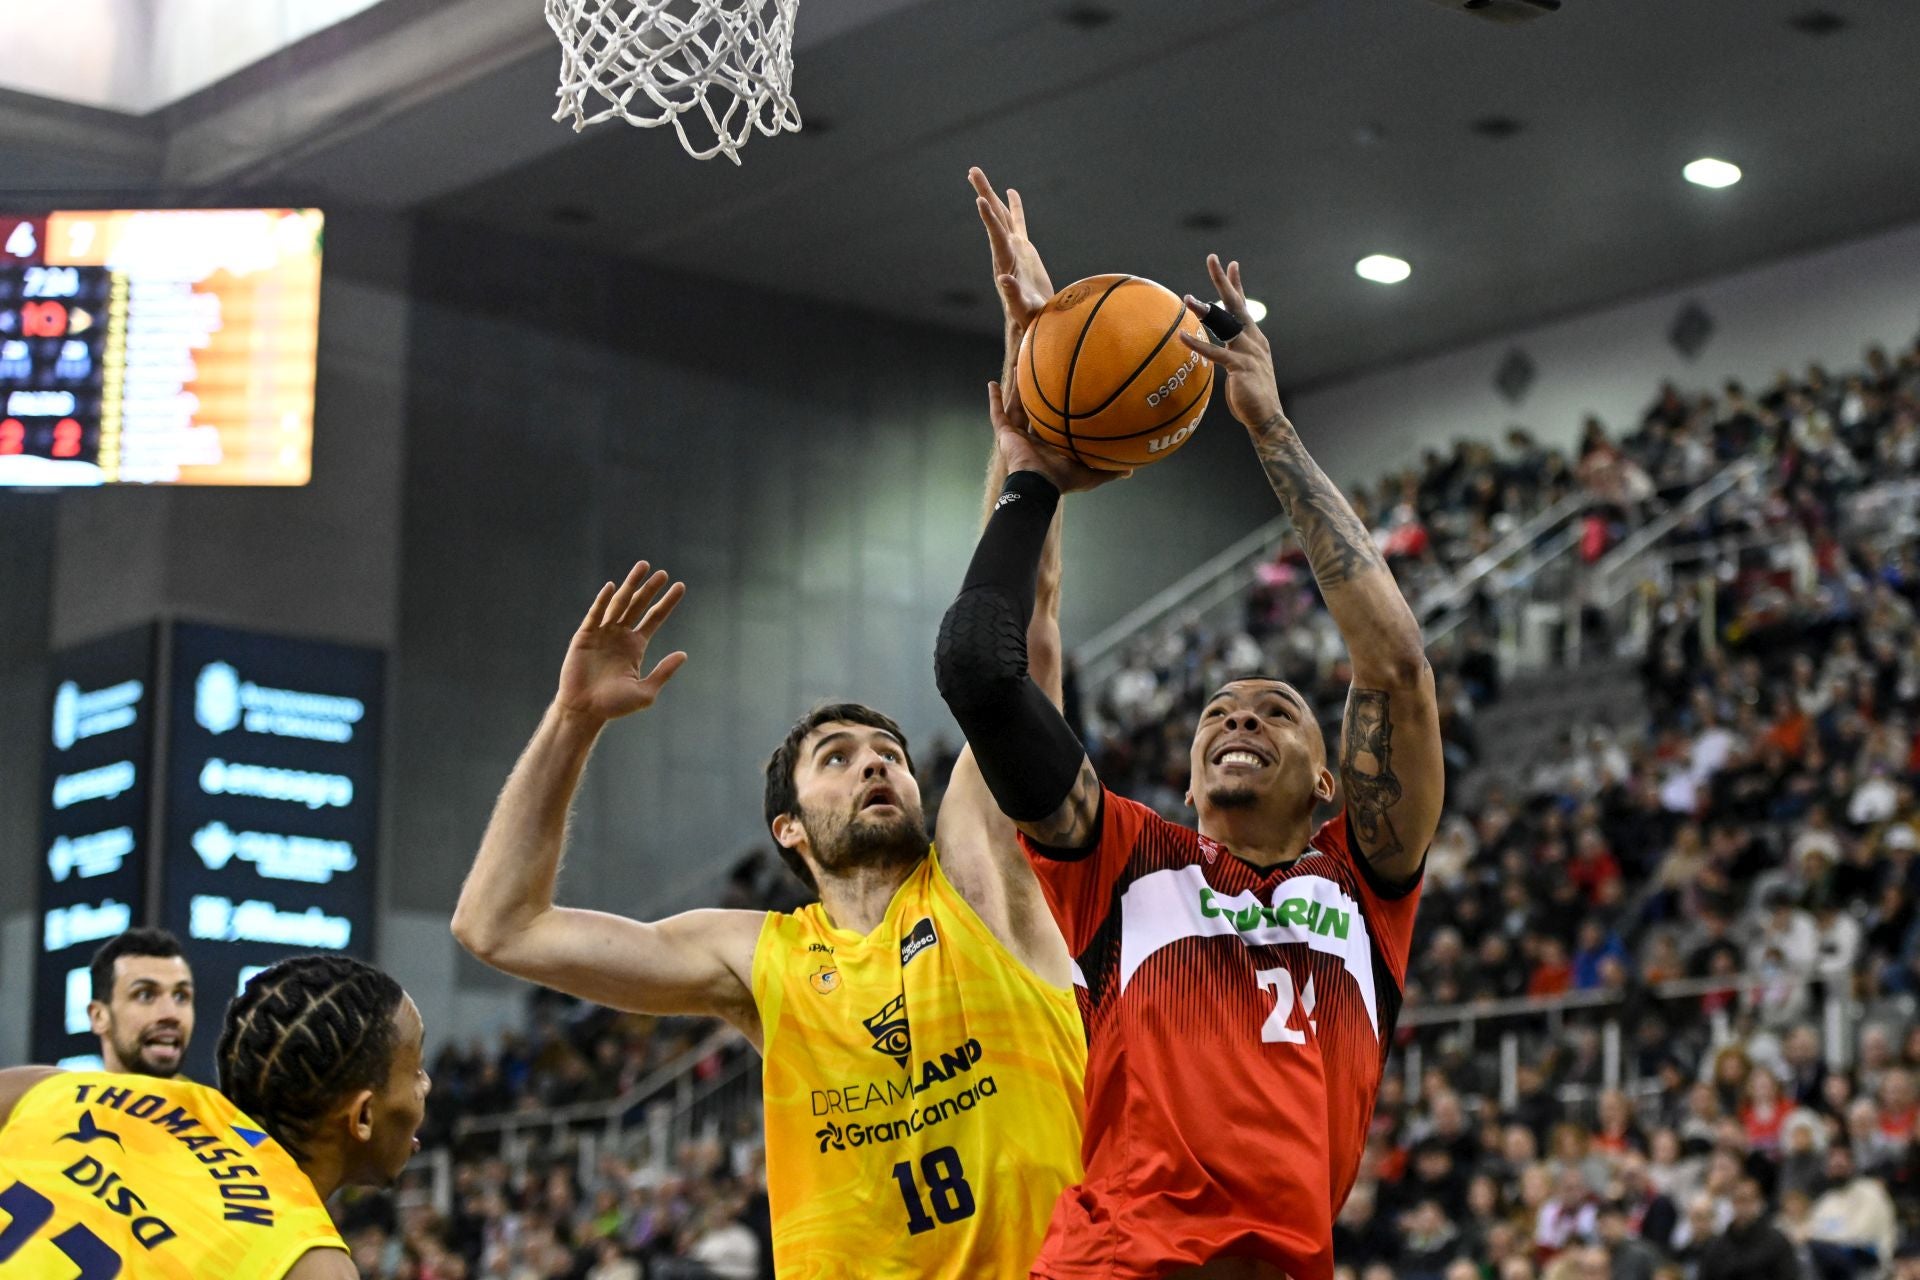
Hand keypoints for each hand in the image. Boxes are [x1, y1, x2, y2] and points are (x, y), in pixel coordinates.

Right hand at [556, 562, 687, 723]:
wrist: (585, 712)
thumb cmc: (614, 706)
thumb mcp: (646, 692)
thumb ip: (664, 672)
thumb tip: (684, 654)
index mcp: (635, 646)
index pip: (654, 618)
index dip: (666, 602)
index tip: (680, 586)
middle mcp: (620, 636)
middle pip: (638, 605)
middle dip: (650, 589)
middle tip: (662, 573)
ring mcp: (602, 634)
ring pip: (619, 604)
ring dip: (630, 586)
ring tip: (643, 567)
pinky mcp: (584, 637)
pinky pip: (595, 615)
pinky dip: (602, 601)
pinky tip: (612, 587)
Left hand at [969, 167, 1052, 340]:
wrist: (1030, 320)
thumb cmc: (1028, 317)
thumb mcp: (1023, 308)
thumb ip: (1013, 295)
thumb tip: (1004, 280)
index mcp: (1006, 263)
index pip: (996, 236)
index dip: (989, 218)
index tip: (979, 199)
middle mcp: (1005, 251)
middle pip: (994, 217)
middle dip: (984, 193)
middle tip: (973, 171)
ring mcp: (1014, 248)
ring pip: (1001, 215)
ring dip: (991, 194)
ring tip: (977, 173)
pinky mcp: (1023, 250)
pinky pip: (1018, 222)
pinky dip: (1014, 206)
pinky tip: (1010, 192)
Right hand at [988, 381, 1129, 493]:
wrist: (1039, 483)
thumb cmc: (1064, 480)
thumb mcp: (1092, 473)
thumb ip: (1109, 470)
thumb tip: (1132, 470)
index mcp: (1051, 445)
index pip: (1055, 423)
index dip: (1059, 409)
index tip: (1066, 393)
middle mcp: (1033, 439)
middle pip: (1035, 409)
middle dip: (1037, 392)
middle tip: (1041, 370)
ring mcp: (1017, 436)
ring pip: (1016, 405)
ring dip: (1016, 387)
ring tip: (1018, 367)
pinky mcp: (1005, 435)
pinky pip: (997, 414)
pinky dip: (993, 400)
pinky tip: (991, 384)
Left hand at [1178, 254, 1285, 432]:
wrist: (1267, 417)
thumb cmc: (1250, 396)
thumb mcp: (1241, 369)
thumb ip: (1229, 355)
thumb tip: (1214, 350)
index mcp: (1254, 339)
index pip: (1242, 307)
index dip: (1236, 285)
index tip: (1230, 265)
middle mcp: (1253, 340)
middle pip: (1236, 305)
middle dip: (1224, 281)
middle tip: (1213, 259)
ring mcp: (1249, 352)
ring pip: (1224, 325)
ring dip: (1205, 311)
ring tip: (1188, 299)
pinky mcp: (1241, 367)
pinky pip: (1216, 353)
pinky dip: (1198, 345)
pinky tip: (1182, 336)